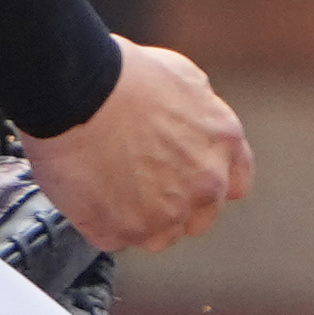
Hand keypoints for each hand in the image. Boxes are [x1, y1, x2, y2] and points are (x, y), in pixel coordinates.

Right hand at [20, 39, 252, 255]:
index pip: (235, 186)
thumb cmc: (123, 76)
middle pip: (197, 217)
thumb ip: (201, 116)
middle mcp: (205, 185)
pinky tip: (87, 190)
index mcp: (223, 144)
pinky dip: (100, 221)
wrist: (78, 90)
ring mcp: (167, 214)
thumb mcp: (185, 78)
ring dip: (137, 218)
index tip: (186, 180)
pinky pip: (115, 238)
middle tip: (135, 178)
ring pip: (158, 235)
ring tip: (107, 184)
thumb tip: (193, 128)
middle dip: (172, 203)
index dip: (205, 183)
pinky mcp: (126, 231)